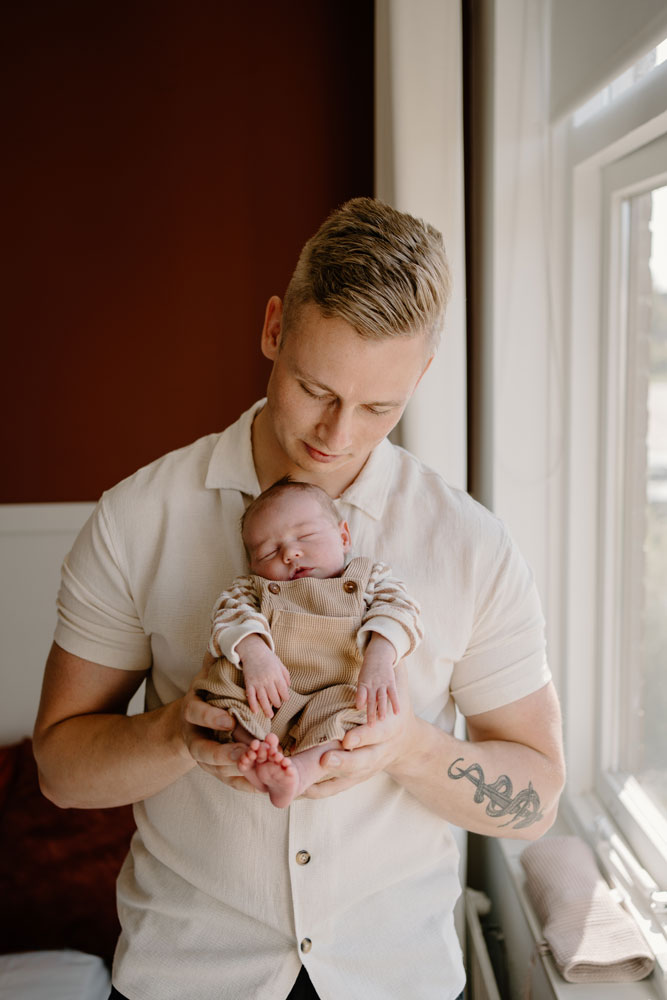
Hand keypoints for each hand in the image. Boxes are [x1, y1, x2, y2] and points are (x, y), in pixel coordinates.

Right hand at [181, 655, 257, 792]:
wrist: (190, 727)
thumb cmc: (205, 697)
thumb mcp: (205, 679)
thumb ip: (212, 663)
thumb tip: (219, 640)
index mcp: (190, 714)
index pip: (197, 715)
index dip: (211, 718)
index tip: (229, 720)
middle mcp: (194, 739)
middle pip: (206, 752)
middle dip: (226, 754)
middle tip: (248, 752)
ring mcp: (204, 760)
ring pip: (220, 771)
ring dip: (242, 771)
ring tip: (263, 768)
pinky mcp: (218, 772)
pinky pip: (232, 781)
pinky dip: (248, 784)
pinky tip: (266, 786)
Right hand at [236, 635, 290, 717]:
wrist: (253, 650)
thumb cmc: (268, 658)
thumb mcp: (280, 664)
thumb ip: (285, 675)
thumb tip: (288, 686)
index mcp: (276, 674)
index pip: (283, 690)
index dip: (285, 697)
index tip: (285, 699)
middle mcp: (267, 679)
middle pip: (273, 696)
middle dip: (277, 703)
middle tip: (277, 706)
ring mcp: (257, 682)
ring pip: (263, 699)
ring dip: (267, 709)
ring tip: (269, 715)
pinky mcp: (249, 683)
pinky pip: (251, 696)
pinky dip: (253, 705)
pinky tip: (255, 712)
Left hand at [305, 662, 414, 798]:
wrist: (407, 743)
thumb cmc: (396, 708)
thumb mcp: (400, 685)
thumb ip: (394, 666)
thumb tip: (390, 642)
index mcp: (389, 730)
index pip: (376, 734)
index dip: (363, 737)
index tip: (347, 739)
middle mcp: (379, 753)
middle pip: (361, 761)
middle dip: (343, 762)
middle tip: (325, 760)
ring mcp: (366, 769)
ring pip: (347, 778)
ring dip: (326, 781)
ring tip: (304, 783)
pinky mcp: (355, 778)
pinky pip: (335, 788)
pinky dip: (318, 791)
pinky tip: (299, 792)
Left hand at [355, 633, 399, 723]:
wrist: (379, 655)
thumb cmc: (368, 671)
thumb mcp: (361, 679)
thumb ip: (361, 693)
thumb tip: (359, 707)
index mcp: (363, 683)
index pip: (360, 694)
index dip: (360, 701)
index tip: (359, 710)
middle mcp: (372, 684)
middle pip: (371, 700)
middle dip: (370, 713)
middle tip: (370, 725)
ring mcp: (382, 684)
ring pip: (382, 698)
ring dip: (382, 709)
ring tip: (382, 720)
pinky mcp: (391, 683)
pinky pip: (393, 694)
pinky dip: (395, 703)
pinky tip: (397, 712)